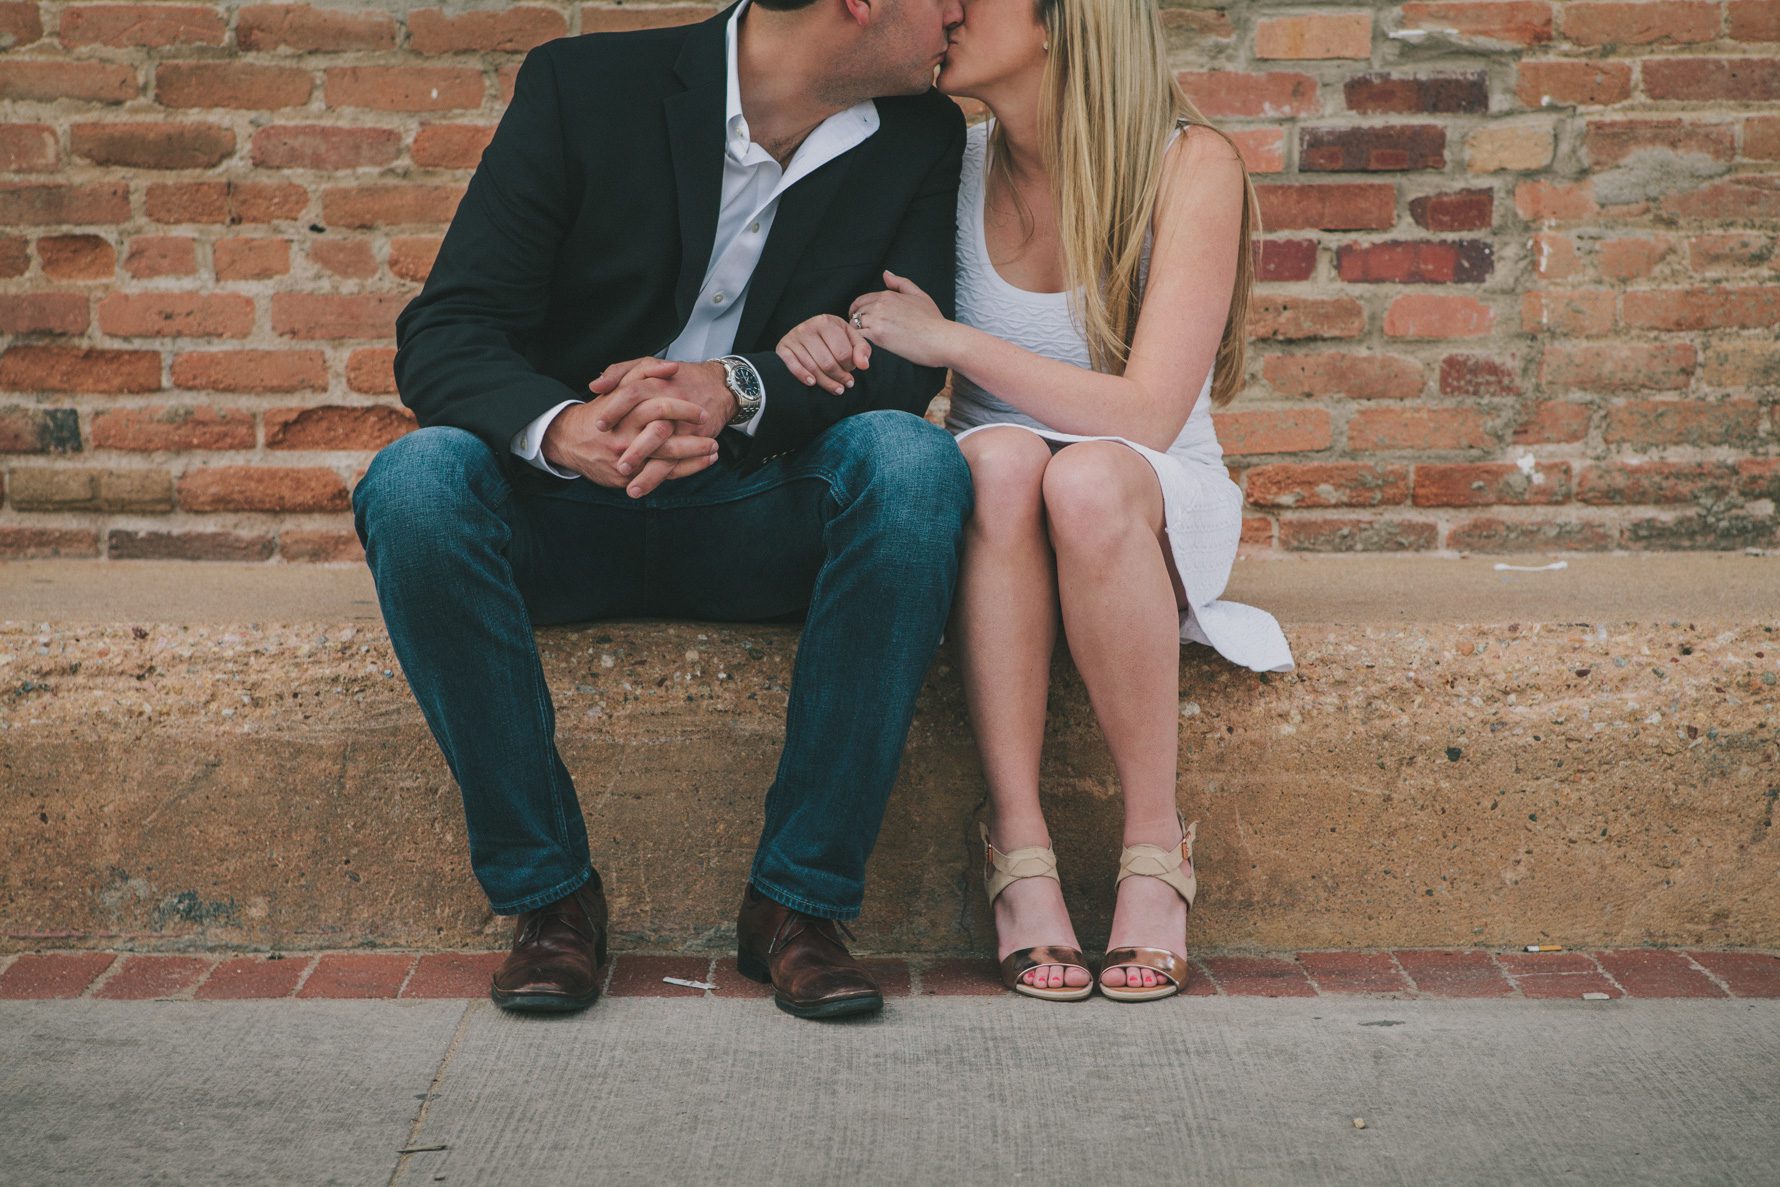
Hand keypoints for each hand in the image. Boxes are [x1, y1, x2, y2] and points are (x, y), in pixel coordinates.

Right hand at [541, 360, 717, 494]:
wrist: (570, 440)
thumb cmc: (603, 411)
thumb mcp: (620, 386)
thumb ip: (645, 371)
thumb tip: (672, 367)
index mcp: (624, 412)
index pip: (658, 409)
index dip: (684, 411)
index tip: (702, 412)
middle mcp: (624, 436)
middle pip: (664, 438)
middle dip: (693, 439)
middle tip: (713, 436)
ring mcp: (625, 459)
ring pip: (665, 460)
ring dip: (694, 456)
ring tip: (714, 450)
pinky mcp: (625, 478)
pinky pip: (659, 476)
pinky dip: (684, 470)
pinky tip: (702, 463)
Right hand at [775, 314, 869, 394]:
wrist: (807, 333)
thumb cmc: (832, 338)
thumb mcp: (850, 338)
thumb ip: (862, 349)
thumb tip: (864, 365)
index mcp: (826, 322)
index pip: (843, 353)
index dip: (850, 366)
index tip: (852, 370)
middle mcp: (808, 327)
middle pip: (828, 362)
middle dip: (840, 376)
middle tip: (846, 384)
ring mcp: (794, 337)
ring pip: (813, 367)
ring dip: (826, 382)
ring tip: (837, 389)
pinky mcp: (783, 348)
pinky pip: (793, 366)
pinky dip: (803, 376)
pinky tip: (812, 383)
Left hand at [847, 271, 954, 367]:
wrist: (941, 339)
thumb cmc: (934, 321)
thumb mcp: (920, 295)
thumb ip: (901, 283)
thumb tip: (885, 274)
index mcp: (888, 295)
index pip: (862, 300)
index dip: (859, 311)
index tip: (862, 320)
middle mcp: (880, 304)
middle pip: (856, 311)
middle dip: (856, 321)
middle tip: (860, 333)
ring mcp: (878, 319)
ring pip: (854, 324)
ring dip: (856, 333)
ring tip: (861, 342)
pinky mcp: (878, 335)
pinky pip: (857, 336)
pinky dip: (857, 342)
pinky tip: (864, 348)